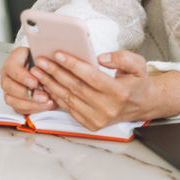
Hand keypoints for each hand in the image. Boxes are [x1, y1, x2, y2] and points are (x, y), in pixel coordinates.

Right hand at [0, 45, 55, 114]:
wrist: (43, 65)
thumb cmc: (42, 58)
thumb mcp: (43, 54)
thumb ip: (43, 60)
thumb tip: (47, 65)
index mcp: (13, 59)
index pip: (11, 67)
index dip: (22, 77)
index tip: (35, 82)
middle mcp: (7, 74)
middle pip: (8, 85)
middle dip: (27, 93)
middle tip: (43, 95)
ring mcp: (8, 87)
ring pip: (11, 99)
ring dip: (30, 103)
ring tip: (46, 101)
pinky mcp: (14, 99)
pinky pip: (18, 107)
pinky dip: (32, 108)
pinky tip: (44, 105)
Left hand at [30, 50, 179, 131]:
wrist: (141, 105)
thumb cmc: (136, 82)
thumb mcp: (138, 65)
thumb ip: (122, 58)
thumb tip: (101, 58)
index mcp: (119, 93)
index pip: (91, 77)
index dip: (73, 65)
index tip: (57, 54)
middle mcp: (108, 108)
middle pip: (76, 88)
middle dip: (56, 73)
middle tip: (41, 61)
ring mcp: (98, 119)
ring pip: (69, 99)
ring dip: (51, 84)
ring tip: (38, 72)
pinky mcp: (91, 124)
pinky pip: (69, 109)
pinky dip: (56, 96)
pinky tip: (47, 85)